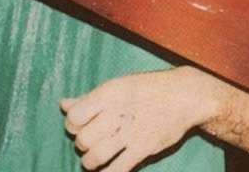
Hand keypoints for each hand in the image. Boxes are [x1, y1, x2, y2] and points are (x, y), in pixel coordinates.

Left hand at [60, 68, 209, 171]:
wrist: (184, 96)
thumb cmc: (148, 89)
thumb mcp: (118, 85)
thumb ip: (89, 97)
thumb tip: (63, 104)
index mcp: (109, 93)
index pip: (74, 117)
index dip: (73, 125)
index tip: (80, 126)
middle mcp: (117, 112)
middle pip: (83, 139)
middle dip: (83, 144)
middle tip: (91, 141)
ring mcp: (131, 132)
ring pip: (95, 157)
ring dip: (90, 162)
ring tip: (94, 159)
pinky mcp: (143, 148)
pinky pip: (116, 169)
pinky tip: (106, 170)